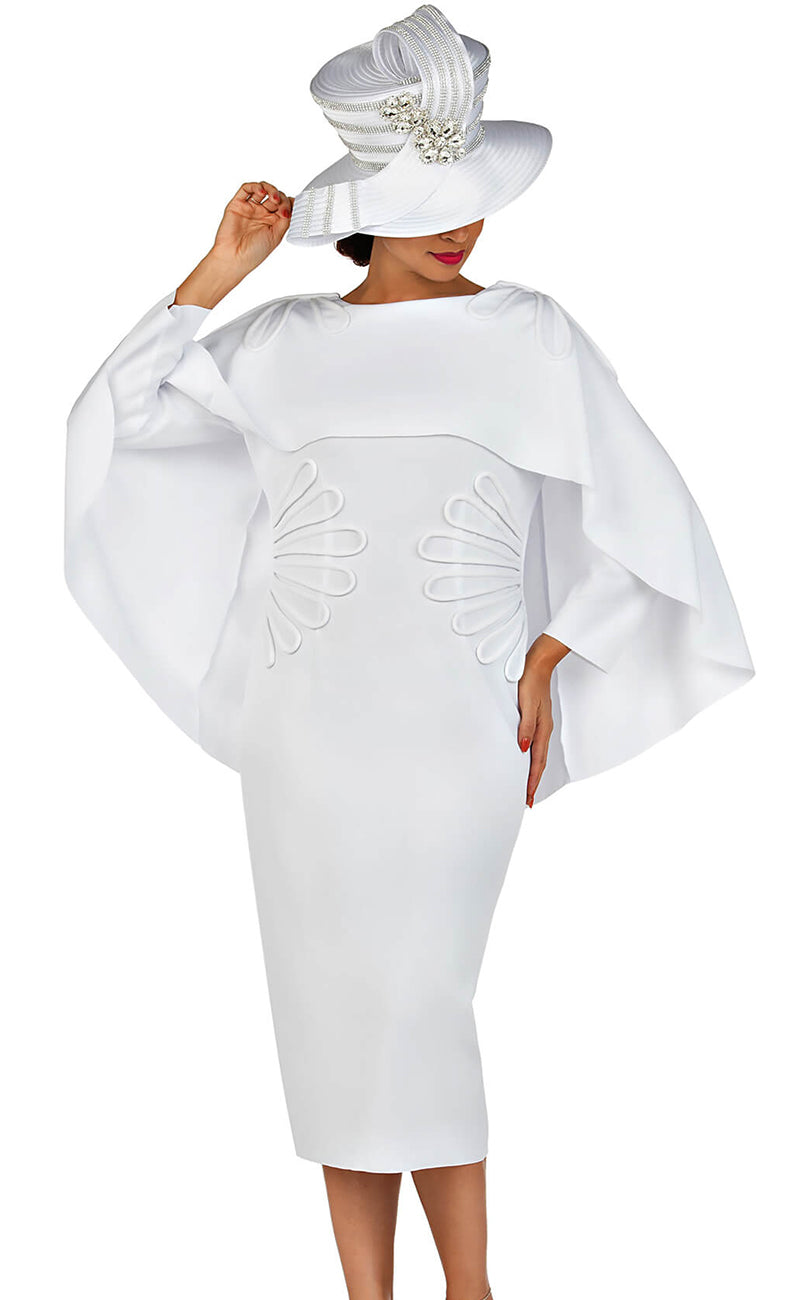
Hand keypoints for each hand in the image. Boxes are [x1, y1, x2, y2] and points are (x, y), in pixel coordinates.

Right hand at [210, 180, 293, 275]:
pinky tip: (262, 192)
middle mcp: (261, 214)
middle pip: (274, 196)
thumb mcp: (277, 236)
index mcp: (272, 223)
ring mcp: (250, 208)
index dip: (289, 203)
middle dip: (281, 198)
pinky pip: (246, 189)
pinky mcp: (237, 204)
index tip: (293, 207)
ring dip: (271, 190)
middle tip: (281, 206)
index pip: (283, 205)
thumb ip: (285, 220)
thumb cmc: (254, 252)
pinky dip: (255, 186)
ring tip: (274, 198)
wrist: (234, 258)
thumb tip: (293, 205)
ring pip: (262, 189)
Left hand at [517, 635, 568, 806]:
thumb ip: (525, 726)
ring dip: (532, 772)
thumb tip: (523, 748)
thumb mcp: (525, 704)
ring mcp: (541, 725)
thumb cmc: (530, 681)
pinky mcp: (537, 719)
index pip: (536, 762)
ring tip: (527, 786)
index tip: (528, 798)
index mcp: (542, 729)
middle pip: (539, 762)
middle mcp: (543, 729)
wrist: (538, 663)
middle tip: (528, 799)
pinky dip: (532, 757)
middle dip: (533, 782)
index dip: (532, 781)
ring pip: (538, 755)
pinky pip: (536, 745)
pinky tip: (526, 759)